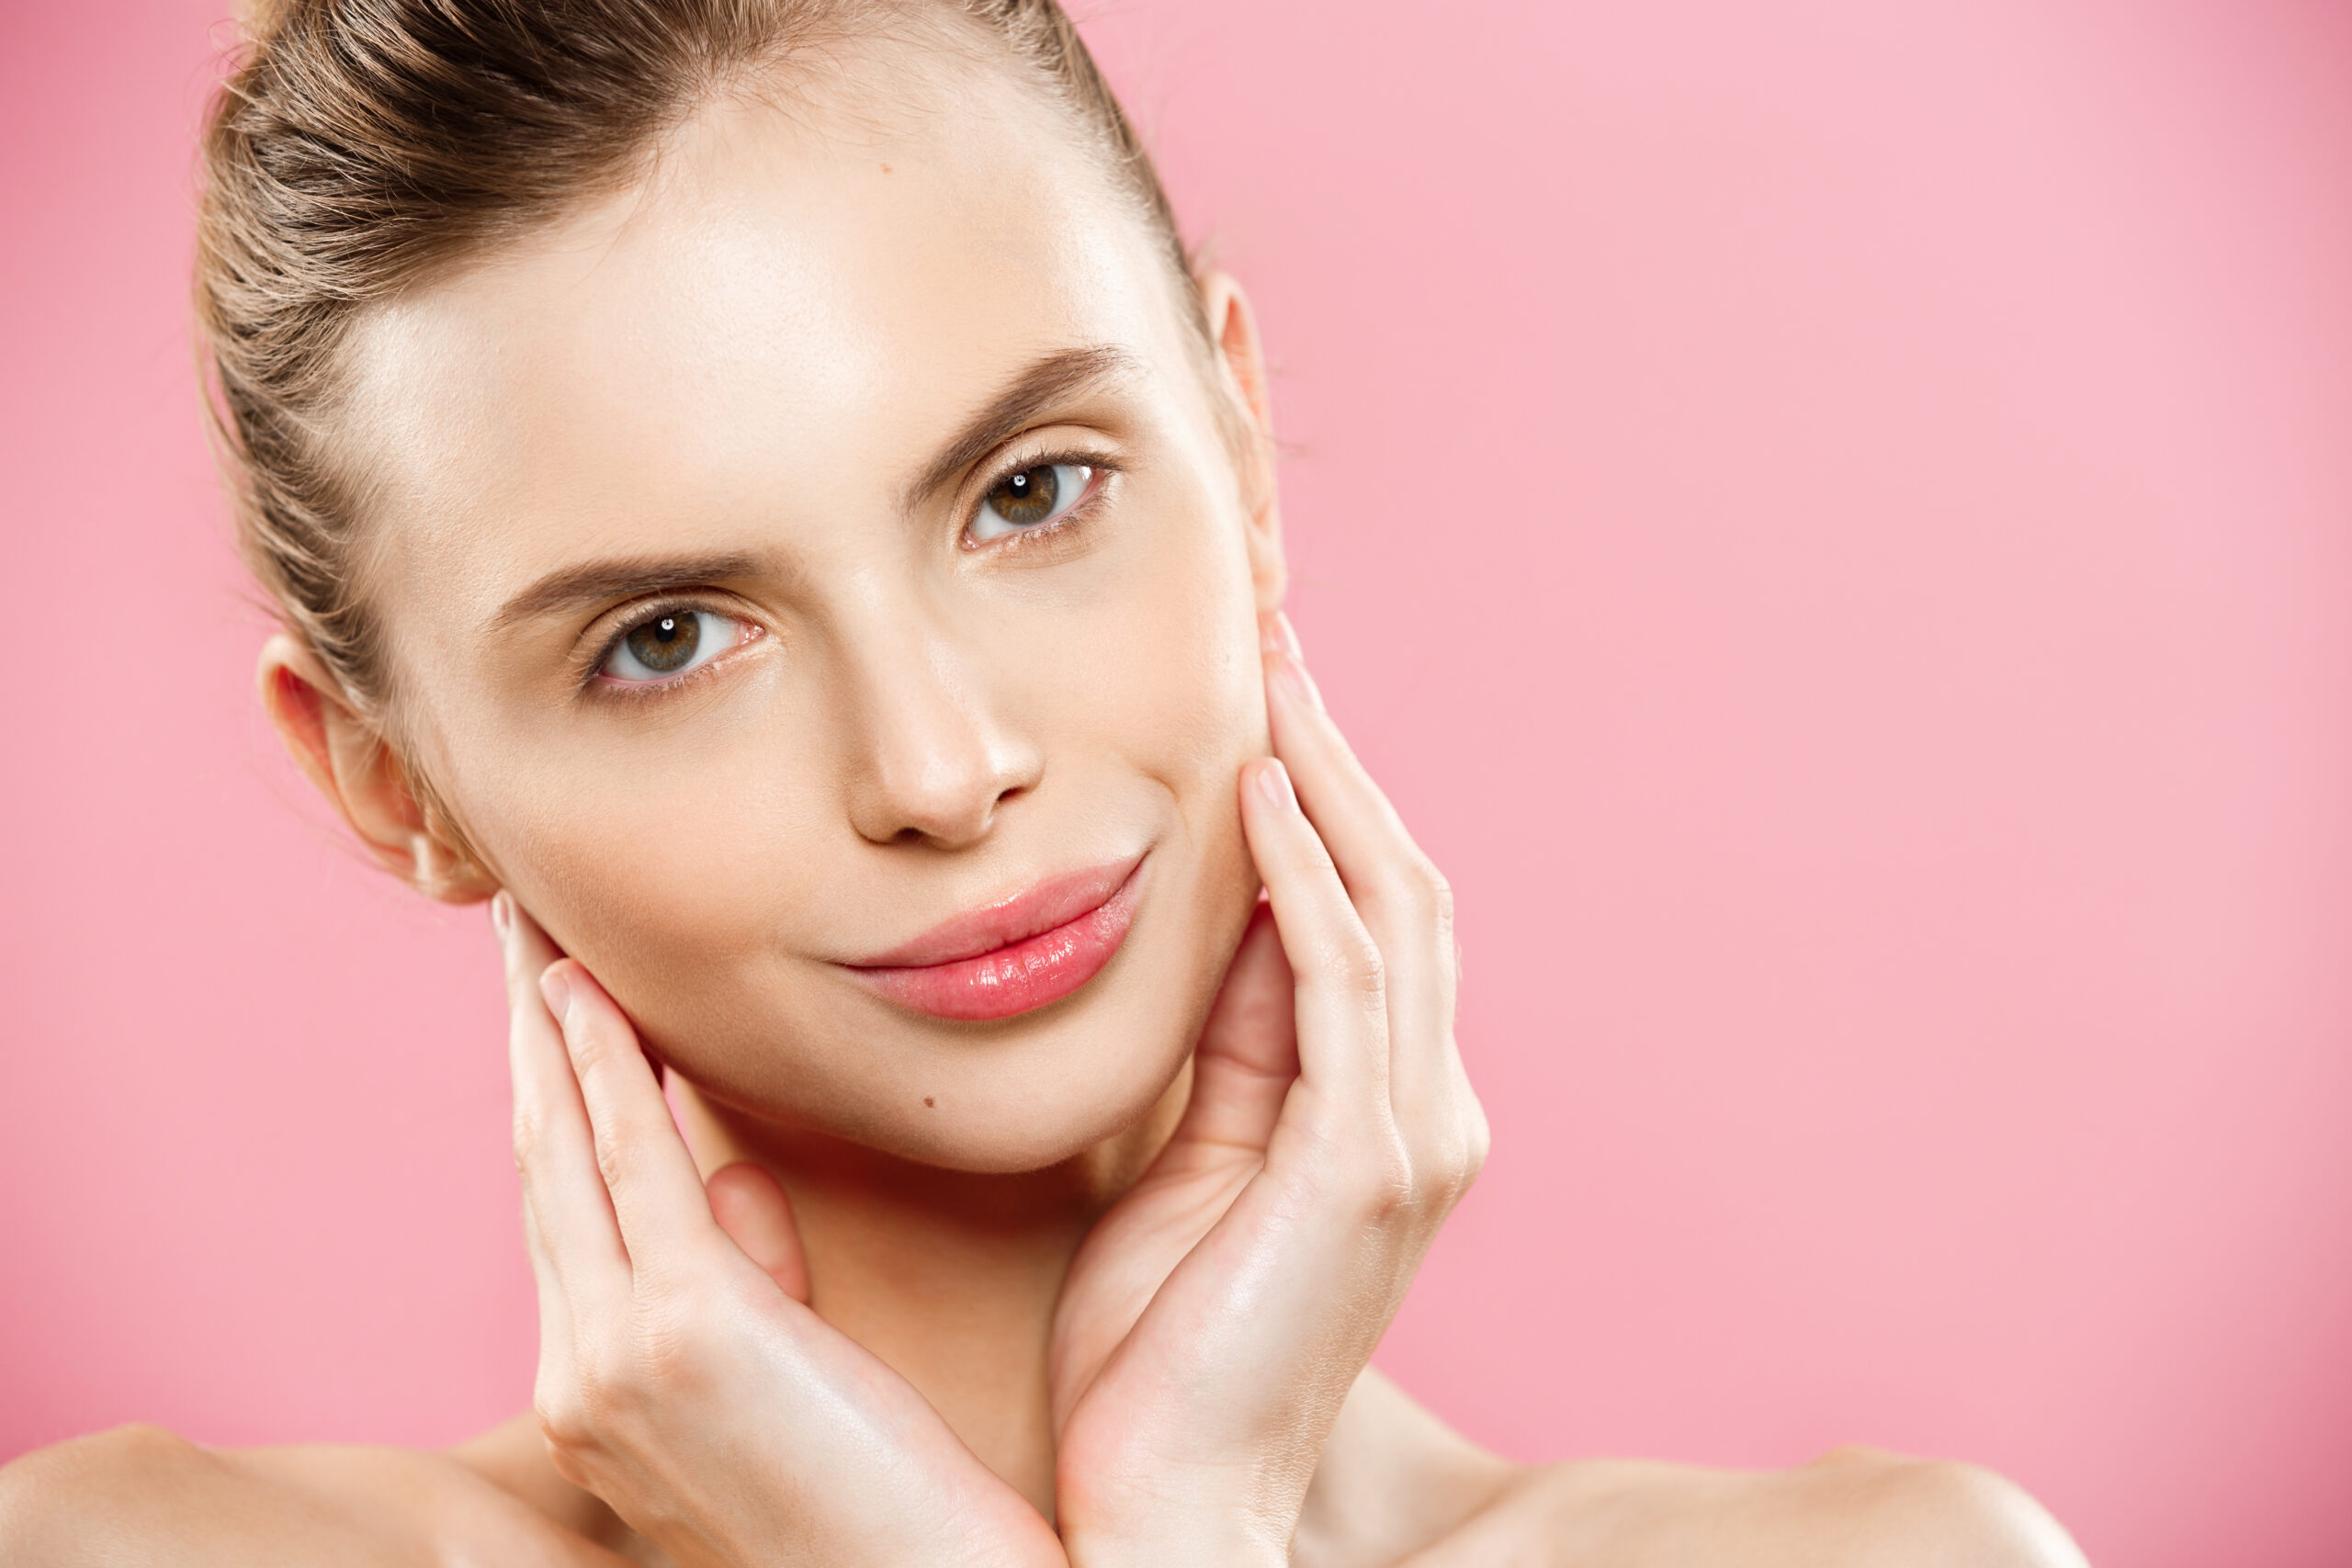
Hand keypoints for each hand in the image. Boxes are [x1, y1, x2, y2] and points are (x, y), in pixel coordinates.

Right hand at [497, 899, 1064, 1567]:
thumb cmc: (883, 1502)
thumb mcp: (794, 1378)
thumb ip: (754, 1278)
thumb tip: (737, 1176)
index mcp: (601, 1393)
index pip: (567, 1213)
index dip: (555, 1097)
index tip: (554, 1003)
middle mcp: (581, 1378)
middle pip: (543, 1168)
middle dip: (527, 1041)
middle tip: (517, 931)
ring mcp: (613, 1361)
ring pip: (566, 1151)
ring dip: (549, 1027)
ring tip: (535, 929)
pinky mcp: (681, 1335)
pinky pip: (631, 1163)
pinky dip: (609, 1066)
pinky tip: (592, 991)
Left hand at [1047, 612, 1488, 1565]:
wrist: (1167, 1502)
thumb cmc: (1158, 1350)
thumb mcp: (1184, 1163)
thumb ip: (1223, 1048)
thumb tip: (1220, 918)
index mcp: (1378, 1115)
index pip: (1368, 916)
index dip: (1325, 796)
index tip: (1263, 692)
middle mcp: (1422, 1115)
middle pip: (1400, 888)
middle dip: (1337, 756)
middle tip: (1274, 638)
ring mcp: (1408, 1141)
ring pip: (1391, 912)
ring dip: (1329, 783)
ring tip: (1272, 674)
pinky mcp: (1365, 1168)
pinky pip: (1343, 985)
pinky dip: (1310, 881)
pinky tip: (1263, 795)